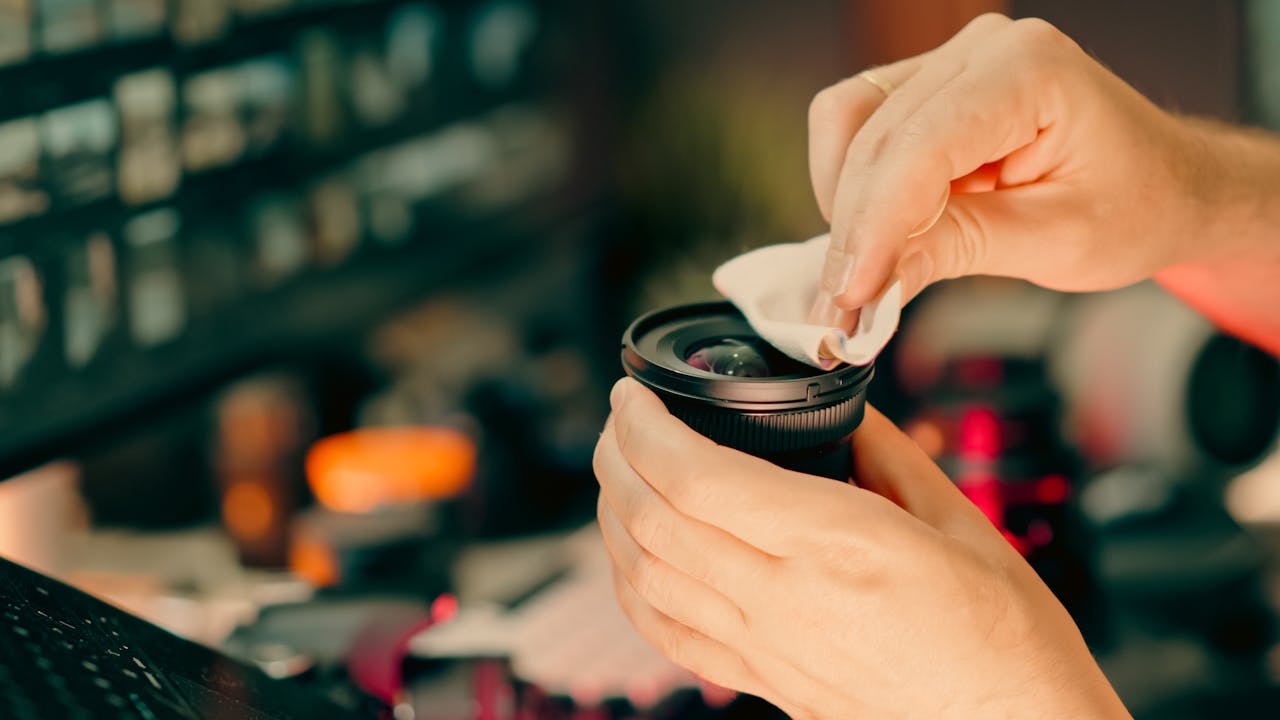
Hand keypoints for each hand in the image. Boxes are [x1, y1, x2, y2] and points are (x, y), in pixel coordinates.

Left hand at [593, 377, 1128, 718]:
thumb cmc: (1003, 638)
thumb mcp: (959, 521)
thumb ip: (886, 454)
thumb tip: (838, 409)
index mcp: (836, 546)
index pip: (698, 478)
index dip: (645, 427)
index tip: (632, 394)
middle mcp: (784, 601)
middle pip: (653, 521)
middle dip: (616, 457)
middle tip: (618, 418)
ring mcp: (765, 650)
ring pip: (645, 577)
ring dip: (612, 515)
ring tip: (617, 470)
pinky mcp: (763, 682)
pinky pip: (667, 633)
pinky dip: (631, 584)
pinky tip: (633, 554)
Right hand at [806, 13, 1220, 323]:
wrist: (1168, 185)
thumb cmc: (1137, 204)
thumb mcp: (1058, 242)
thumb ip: (959, 249)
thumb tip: (874, 283)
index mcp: (1029, 70)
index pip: (918, 146)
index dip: (875, 226)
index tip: (851, 297)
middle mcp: (981, 50)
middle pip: (871, 136)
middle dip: (852, 230)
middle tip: (843, 310)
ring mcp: (949, 64)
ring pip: (848, 127)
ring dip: (845, 208)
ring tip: (864, 279)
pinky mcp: (927, 91)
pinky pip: (859, 131)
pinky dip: (856, 193)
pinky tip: (881, 240)